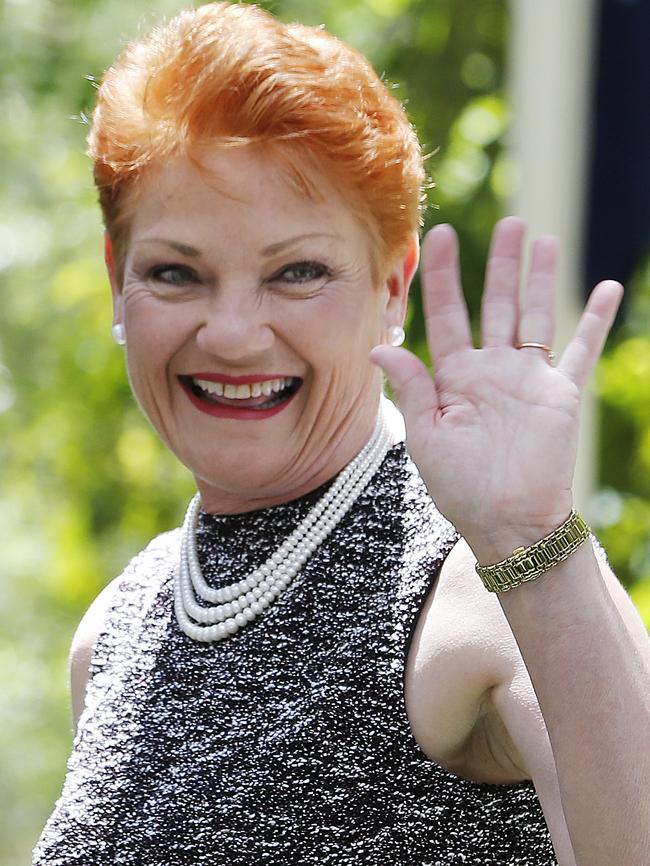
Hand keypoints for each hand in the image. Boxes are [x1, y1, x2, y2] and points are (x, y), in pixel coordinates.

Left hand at [371, 217, 622, 562]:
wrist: (509, 523)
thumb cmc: (461, 488)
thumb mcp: (426, 437)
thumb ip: (412, 386)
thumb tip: (378, 344)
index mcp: (455, 378)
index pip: (447, 315)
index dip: (444, 276)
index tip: (441, 235)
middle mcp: (492, 371)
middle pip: (497, 305)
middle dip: (501, 264)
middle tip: (508, 224)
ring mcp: (529, 380)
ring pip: (537, 315)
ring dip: (541, 278)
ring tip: (544, 239)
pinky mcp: (562, 394)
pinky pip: (582, 349)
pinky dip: (596, 320)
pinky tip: (606, 288)